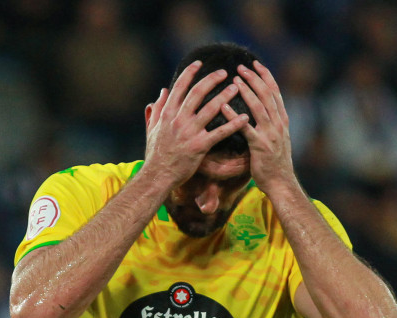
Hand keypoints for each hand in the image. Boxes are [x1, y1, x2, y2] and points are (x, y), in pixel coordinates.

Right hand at [143, 61, 249, 188]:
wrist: (158, 176)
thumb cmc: (155, 154)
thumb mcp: (151, 128)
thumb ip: (157, 109)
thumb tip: (162, 91)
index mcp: (167, 114)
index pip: (179, 87)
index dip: (190, 73)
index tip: (200, 63)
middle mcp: (178, 120)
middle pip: (197, 93)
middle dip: (211, 80)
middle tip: (225, 72)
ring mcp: (189, 133)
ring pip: (210, 109)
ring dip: (225, 97)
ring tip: (237, 88)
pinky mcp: (200, 146)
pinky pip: (220, 133)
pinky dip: (233, 124)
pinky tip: (244, 117)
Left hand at [225, 61, 296, 192]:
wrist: (281, 182)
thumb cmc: (275, 162)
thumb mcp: (278, 138)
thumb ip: (272, 123)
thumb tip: (264, 109)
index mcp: (282, 120)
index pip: (275, 92)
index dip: (265, 76)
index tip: (255, 64)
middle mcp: (278, 124)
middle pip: (267, 95)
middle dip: (254, 78)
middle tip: (240, 67)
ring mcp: (270, 135)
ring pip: (259, 107)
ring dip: (247, 91)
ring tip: (234, 80)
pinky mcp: (260, 146)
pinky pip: (246, 128)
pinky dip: (234, 116)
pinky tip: (224, 106)